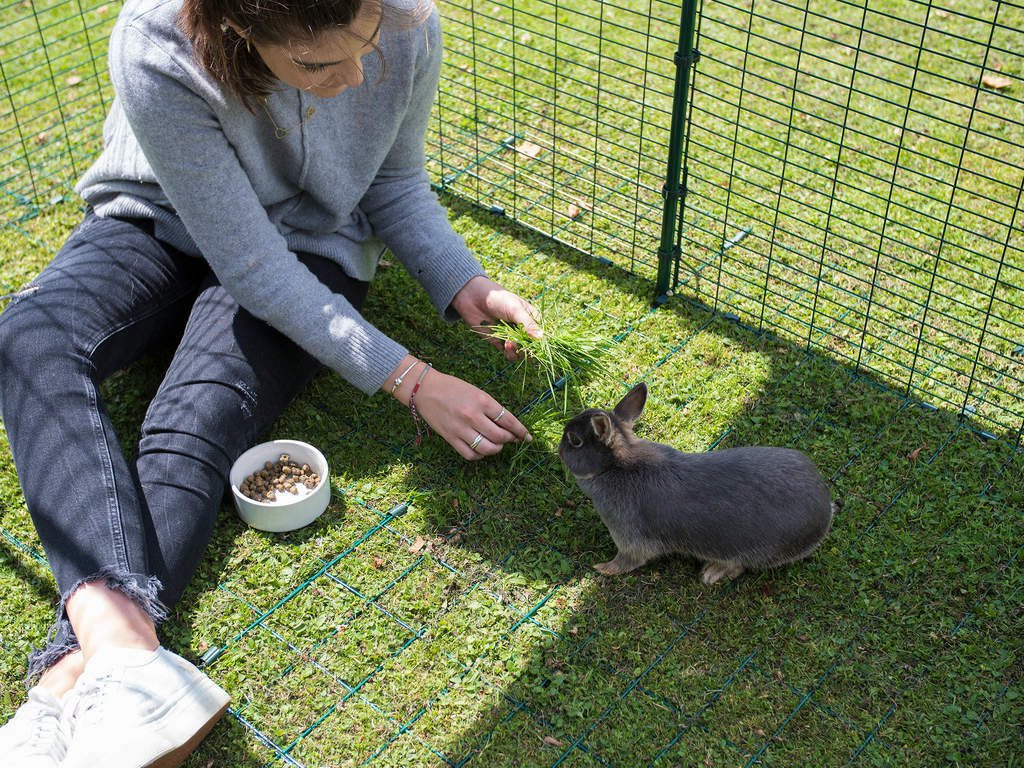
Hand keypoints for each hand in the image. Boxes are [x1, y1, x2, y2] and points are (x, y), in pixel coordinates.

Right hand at [385, 356, 530, 459]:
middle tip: (511, 439)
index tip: (527, 437)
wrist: (425, 389)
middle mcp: (472, 415)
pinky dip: (480, 455)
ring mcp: (460, 428)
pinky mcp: (450, 438)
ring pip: (487, 448)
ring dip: (496, 449)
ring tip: (497, 444)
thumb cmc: (454, 388)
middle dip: (510, 440)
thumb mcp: (477, 392)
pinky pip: (470, 454)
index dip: (521, 431)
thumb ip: (492, 409)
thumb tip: (509, 426)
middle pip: (500, 437)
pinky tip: (482, 449)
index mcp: (482, 400)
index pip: (508, 420)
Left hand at [450, 275, 541, 359]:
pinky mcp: (500, 343)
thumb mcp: (515, 309)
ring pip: (521, 353)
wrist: (473, 298)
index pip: (541, 334)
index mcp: (531, 318)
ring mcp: (512, 337)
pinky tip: (505, 346)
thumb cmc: (498, 298)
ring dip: (518, 352)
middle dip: (528, 349)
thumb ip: (528, 324)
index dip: (541, 342)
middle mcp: (523, 329)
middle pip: (532, 347)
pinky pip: (509, 355)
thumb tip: (541, 337)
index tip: (537, 345)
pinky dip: (509, 354)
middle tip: (522, 348)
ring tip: (509, 345)